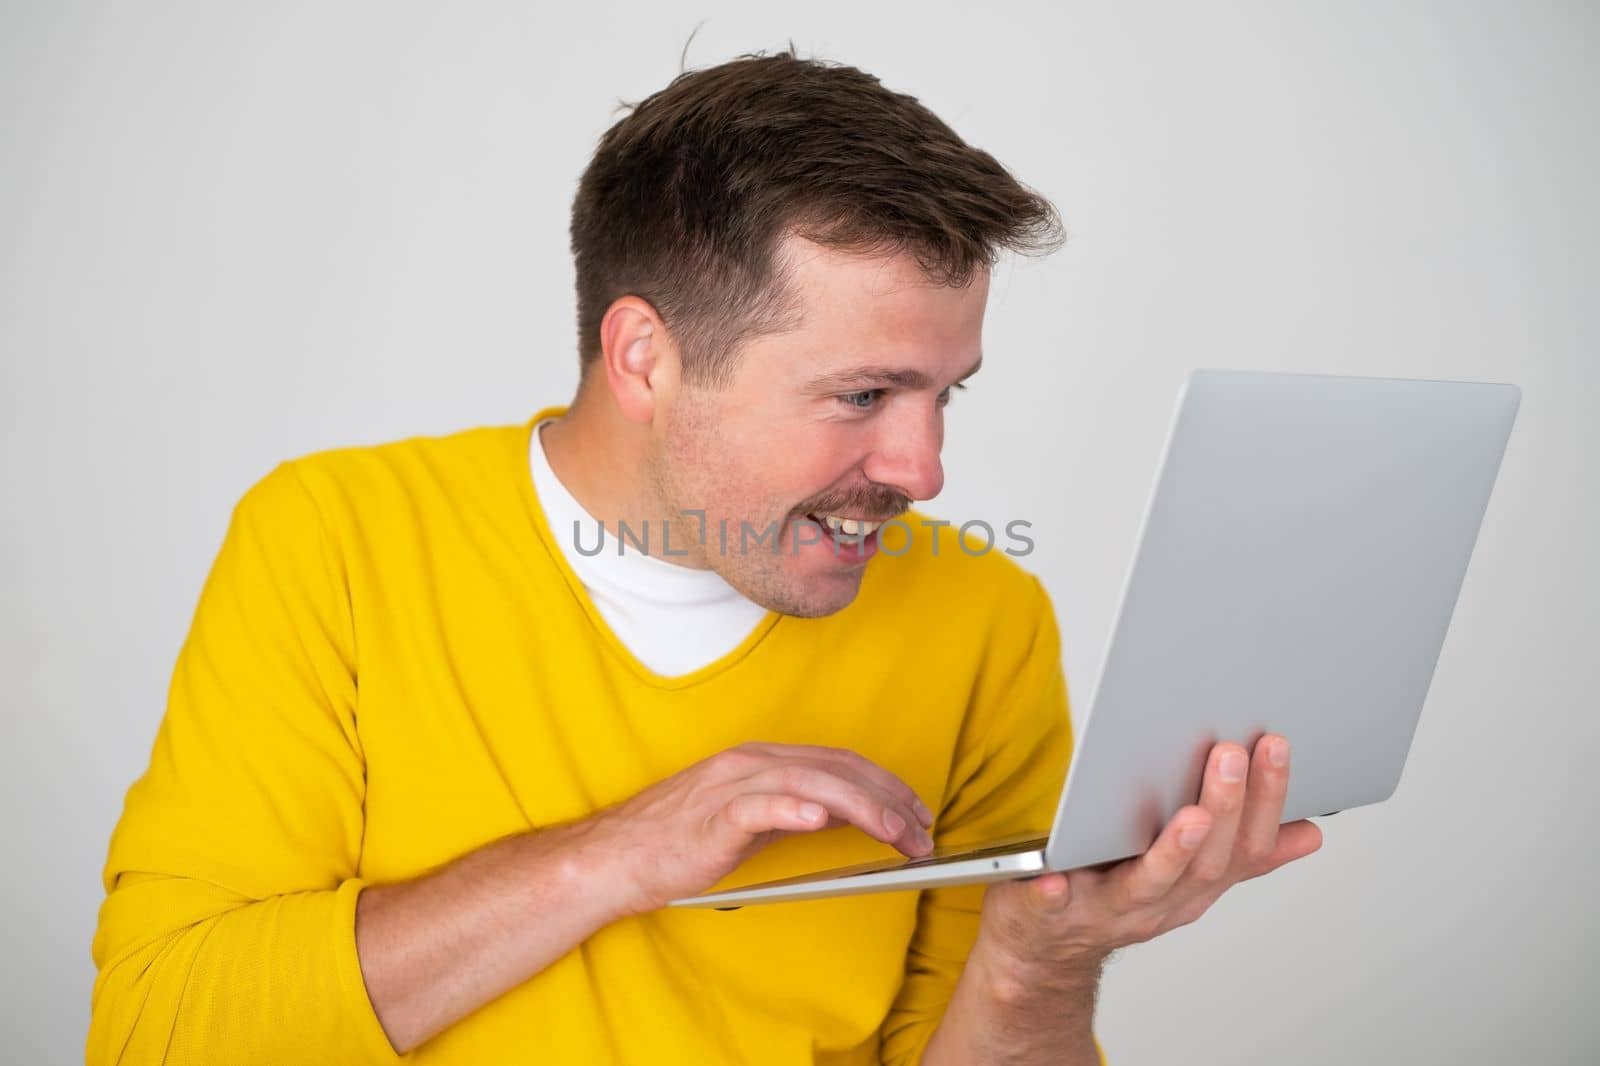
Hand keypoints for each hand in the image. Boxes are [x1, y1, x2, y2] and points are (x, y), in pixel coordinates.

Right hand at [586, 742, 935, 914]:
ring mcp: (731, 786)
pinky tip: (819, 821)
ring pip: (809, 783)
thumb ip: (794, 810)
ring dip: (861, 807)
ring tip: (894, 831)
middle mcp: (752, 762)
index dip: (886, 784)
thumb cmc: (680, 841)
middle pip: (835, 769)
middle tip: (922, 831)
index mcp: (763, 760)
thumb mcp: (751, 820)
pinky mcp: (712, 817)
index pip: (840, 763)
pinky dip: (792, 810)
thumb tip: (844, 814)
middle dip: (888, 798)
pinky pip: (757, 807)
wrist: (618, 856)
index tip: (918, 811)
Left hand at [974, 733, 1323, 985]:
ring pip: (1149, 883)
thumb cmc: (1116, 895)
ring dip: (1173, 850)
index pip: (1247, 847)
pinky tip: (1053, 877)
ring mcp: (1106, 911)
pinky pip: (1054, 906)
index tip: (1276, 744)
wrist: (1044, 952)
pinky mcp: (1050, 913)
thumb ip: (1241, 855)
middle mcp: (1159, 902)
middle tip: (1231, 754)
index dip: (1267, 799)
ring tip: (1189, 814)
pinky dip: (1055, 893)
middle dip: (1225, 808)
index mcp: (1195, 885)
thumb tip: (1309, 832)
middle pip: (1205, 863)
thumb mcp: (1188, 877)